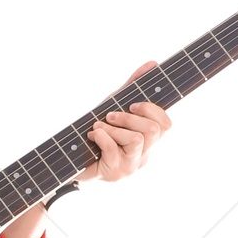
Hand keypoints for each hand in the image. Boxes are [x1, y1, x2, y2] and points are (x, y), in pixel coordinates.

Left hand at [78, 61, 171, 182]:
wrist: (71, 160)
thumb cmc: (97, 133)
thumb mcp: (115, 106)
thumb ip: (133, 87)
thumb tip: (152, 63)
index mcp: (148, 141)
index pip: (166, 125)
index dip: (152, 110)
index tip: (132, 105)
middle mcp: (144, 155)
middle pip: (154, 130)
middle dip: (129, 117)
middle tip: (110, 116)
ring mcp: (131, 167)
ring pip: (136, 140)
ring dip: (113, 128)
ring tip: (98, 127)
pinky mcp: (115, 174)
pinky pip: (113, 150)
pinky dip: (101, 137)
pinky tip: (93, 136)